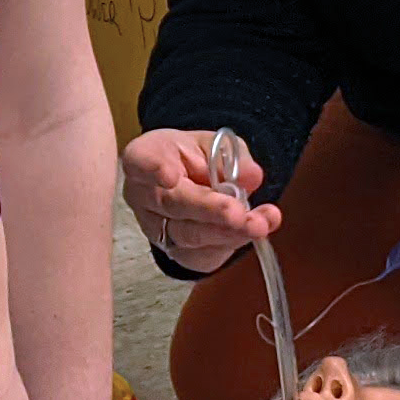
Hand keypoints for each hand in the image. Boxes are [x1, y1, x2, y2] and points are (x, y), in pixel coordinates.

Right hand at [119, 127, 275, 273]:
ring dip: (227, 232)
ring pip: (189, 235)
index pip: (140, 161)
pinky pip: (202, 253)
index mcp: (145, 155)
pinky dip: (232, 242)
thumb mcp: (215, 146)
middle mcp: (142, 194)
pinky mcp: (174, 251)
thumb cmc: (195, 159)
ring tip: (259, 224)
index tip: (170, 176)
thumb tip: (251, 176)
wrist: (189, 186)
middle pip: (172, 204)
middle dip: (209, 210)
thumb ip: (231, 156)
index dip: (153, 169)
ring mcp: (155, 227)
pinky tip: (255, 231)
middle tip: (238, 213)